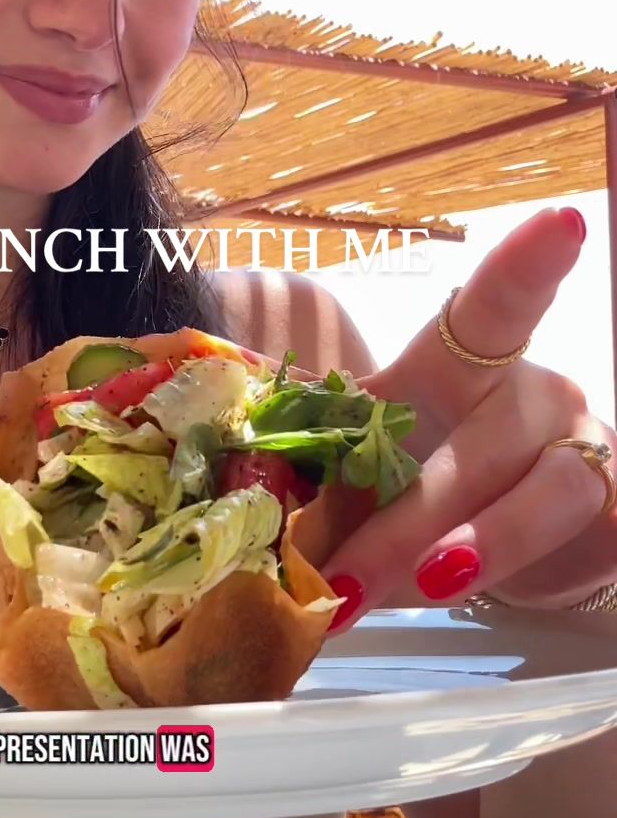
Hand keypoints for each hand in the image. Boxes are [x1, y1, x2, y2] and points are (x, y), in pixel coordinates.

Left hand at [319, 207, 616, 625]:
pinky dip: (522, 572)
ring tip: (423, 587)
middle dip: (409, 516)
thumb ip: (316, 485)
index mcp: (460, 367)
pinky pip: (582, 540)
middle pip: (486, 437)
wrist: (485, 554)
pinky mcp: (610, 516)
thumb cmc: (410, 494)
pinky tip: (476, 594)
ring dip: (480, 544)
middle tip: (342, 579)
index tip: (560, 223)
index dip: (525, 266)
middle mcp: (532, 396)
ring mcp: (580, 453)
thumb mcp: (359, 478)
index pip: (494, 307)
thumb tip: (238, 515)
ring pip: (547, 489)